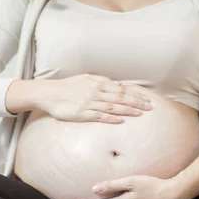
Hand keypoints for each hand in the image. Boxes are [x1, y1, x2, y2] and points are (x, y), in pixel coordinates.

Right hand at [37, 74, 152, 123]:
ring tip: (140, 113)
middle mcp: (96, 92)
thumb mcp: (85, 78)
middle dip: (137, 102)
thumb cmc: (67, 86)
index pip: (122, 89)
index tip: (147, 99)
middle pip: (121, 97)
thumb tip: (117, 85)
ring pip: (113, 106)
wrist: (48, 93)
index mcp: (98, 83)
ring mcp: (89, 103)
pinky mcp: (82, 113)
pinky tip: (121, 120)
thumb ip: (101, 81)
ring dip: (128, 109)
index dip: (136, 94)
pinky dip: (111, 118)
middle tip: (150, 107)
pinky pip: (99, 116)